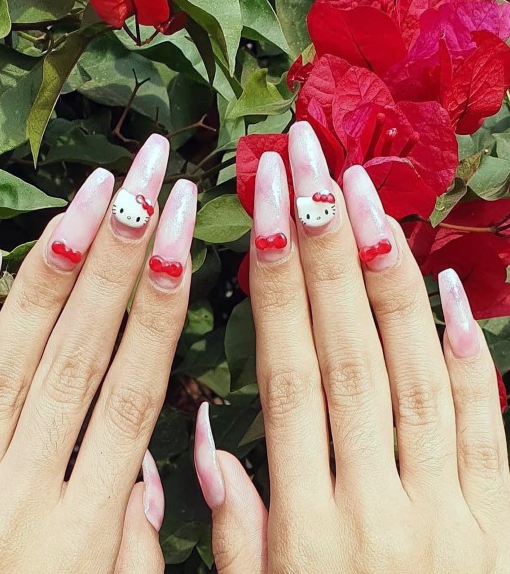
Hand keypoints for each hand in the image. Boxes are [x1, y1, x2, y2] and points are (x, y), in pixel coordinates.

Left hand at [0, 134, 196, 573]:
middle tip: (148, 180)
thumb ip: (135, 539)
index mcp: (83, 533)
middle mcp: (20, 494)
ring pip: (13, 356)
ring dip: (54, 269)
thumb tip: (150, 460)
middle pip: (81, 352)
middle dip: (121, 256)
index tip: (183, 234)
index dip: (163, 306)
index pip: (134, 389)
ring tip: (92, 197)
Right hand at [194, 122, 509, 573]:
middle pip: (347, 346)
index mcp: (307, 526)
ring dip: (389, 274)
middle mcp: (377, 500)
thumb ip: (238, 525)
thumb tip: (208, 439)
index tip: (263, 208)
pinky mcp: (499, 522)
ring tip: (367, 192)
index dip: (274, 284)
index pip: (286, 371)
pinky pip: (489, 424)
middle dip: (322, 244)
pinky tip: (453, 288)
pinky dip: (473, 353)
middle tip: (308, 162)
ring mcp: (449, 509)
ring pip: (415, 367)